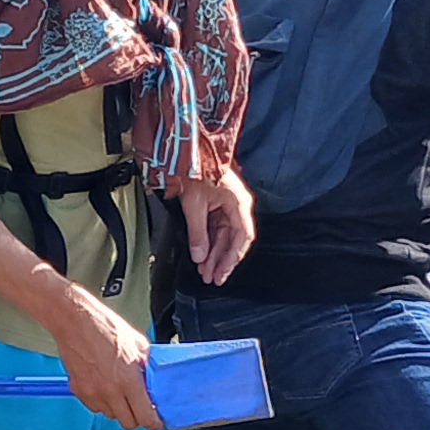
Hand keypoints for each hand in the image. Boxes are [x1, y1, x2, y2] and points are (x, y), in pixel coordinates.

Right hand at [38, 294, 163, 429]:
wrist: (75, 321)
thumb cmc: (104, 327)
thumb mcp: (138, 344)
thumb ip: (148, 366)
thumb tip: (154, 379)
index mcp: (128, 380)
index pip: (145, 418)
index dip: (153, 422)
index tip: (155, 419)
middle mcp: (110, 391)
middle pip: (128, 423)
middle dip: (137, 417)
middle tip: (140, 405)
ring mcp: (92, 393)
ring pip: (111, 415)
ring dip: (118, 408)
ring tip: (119, 390)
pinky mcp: (79, 391)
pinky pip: (95, 407)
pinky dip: (102, 401)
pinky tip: (104, 385)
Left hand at [178, 164, 255, 282]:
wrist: (186, 152)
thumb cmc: (196, 170)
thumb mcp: (195, 205)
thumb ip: (197, 233)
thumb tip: (200, 256)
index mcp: (238, 203)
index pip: (243, 237)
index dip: (233, 258)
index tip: (223, 272)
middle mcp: (236, 205)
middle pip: (232, 240)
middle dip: (220, 260)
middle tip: (212, 277)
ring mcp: (226, 204)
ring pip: (222, 236)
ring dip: (213, 254)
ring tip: (204, 270)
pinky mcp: (216, 204)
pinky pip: (214, 227)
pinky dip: (208, 242)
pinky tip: (202, 255)